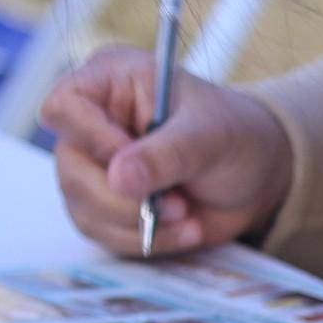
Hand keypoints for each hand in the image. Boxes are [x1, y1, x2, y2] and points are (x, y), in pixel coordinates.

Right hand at [43, 48, 292, 257]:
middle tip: (177, 205)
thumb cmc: (235, 135)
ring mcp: (95, 166)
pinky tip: (182, 231)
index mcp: (111, 81)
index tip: (133, 163)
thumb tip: (119, 179)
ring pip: (83, 206)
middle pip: (70, 168)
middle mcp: (93, 122)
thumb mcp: (210, 136)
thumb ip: (166, 154)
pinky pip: (101, 232)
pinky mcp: (105, 204)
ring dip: (138, 224)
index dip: (92, 139)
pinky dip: (143, 240)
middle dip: (124, 199)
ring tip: (187, 216)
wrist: (259, 176)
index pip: (64, 106)